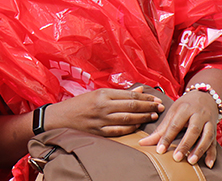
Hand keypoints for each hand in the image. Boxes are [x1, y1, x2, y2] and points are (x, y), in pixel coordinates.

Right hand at [45, 86, 164, 136]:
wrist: (61, 118)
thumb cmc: (80, 104)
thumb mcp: (98, 93)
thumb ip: (119, 93)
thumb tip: (139, 89)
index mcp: (103, 94)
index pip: (129, 95)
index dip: (145, 97)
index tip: (155, 98)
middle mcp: (103, 106)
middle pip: (132, 106)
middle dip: (148, 106)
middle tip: (159, 107)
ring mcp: (102, 120)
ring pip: (128, 119)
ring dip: (143, 118)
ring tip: (153, 116)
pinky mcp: (100, 132)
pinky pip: (120, 130)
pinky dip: (131, 128)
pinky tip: (139, 126)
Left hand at [138, 90, 218, 167]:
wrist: (206, 97)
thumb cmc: (185, 106)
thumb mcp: (173, 112)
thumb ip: (160, 129)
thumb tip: (143, 143)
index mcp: (185, 108)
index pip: (175, 124)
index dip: (167, 138)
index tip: (160, 150)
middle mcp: (198, 114)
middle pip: (193, 130)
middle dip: (185, 144)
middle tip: (176, 158)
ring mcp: (209, 122)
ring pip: (207, 136)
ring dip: (200, 149)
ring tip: (191, 161)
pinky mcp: (215, 130)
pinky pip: (215, 142)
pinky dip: (212, 154)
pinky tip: (208, 164)